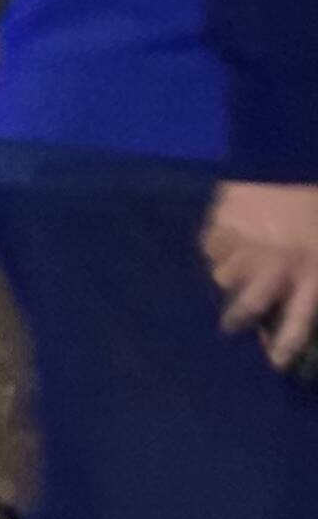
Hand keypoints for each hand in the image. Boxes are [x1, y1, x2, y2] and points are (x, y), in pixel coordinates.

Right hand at [203, 181, 317, 373]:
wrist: (300, 154)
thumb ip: (315, 275)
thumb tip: (297, 293)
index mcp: (311, 272)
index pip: (298, 320)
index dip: (286, 344)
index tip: (274, 364)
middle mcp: (276, 264)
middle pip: (249, 304)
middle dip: (237, 318)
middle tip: (230, 325)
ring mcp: (248, 242)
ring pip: (223, 274)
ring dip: (227, 275)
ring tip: (230, 271)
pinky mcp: (226, 220)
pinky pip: (211, 242)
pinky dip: (217, 243)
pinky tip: (224, 237)